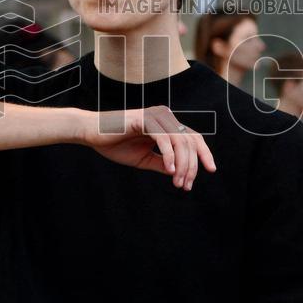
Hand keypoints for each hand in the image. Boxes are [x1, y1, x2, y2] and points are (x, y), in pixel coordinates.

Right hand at [80, 106, 215, 190]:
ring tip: (178, 182)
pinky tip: (170, 170)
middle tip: (185, 186)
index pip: (192, 138)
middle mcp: (164, 116)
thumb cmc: (115, 144)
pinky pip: (164, 138)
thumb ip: (162, 163)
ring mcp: (155, 116)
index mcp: (166, 124)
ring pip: (180, 141)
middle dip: (192, 166)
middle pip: (190, 141)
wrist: (91, 133)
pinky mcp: (144, 119)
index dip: (204, 154)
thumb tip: (180, 173)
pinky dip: (169, 156)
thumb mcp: (143, 159)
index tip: (211, 170)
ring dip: (182, 164)